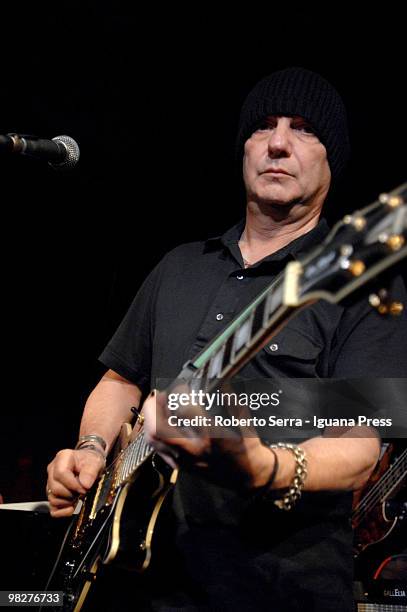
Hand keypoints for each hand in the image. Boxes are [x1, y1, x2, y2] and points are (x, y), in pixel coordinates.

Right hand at [46, 448, 104, 516]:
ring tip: (78, 498)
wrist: (89, 464)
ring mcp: (50, 483)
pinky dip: (63, 511)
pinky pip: (53, 508)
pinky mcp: (52, 495)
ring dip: (67, 502)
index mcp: (62, 458)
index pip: (61, 474)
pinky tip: (73, 507)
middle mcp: (53, 470)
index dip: (73, 484)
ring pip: (53, 499)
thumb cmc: (90, 461)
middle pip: (55, 488)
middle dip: (71, 494)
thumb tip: (85, 485)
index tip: (85, 489)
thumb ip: (90, 472)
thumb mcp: (95, 462)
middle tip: (83, 493)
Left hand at [142, 389, 275, 489]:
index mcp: (211, 436)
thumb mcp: (244, 422)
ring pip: (154, 440)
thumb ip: (231, 401)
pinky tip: (162, 423)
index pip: (185, 410)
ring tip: (157, 406)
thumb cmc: (248, 449)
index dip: (179, 394)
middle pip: (158, 429)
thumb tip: (222, 383)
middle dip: (153, 408)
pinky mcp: (182, 467)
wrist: (249, 477)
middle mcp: (194, 450)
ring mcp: (186, 460)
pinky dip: (156, 433)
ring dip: (151, 419)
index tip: (180, 386)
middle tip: (158, 395)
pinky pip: (159, 449)